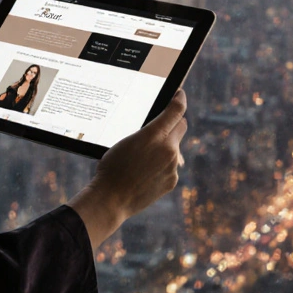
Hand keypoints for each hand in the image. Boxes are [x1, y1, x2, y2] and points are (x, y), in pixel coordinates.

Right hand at [68, 89, 187, 248]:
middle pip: (181, 127)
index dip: (180, 99)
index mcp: (154, 135)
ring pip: (174, 149)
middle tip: (163, 124)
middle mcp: (168, 149)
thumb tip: (161, 130)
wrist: (111, 198)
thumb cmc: (112, 167)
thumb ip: (148, 134)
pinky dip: (162, 166)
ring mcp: (172, 166)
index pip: (176, 111)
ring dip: (165, 148)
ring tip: (143, 159)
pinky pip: (171, 166)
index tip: (180, 94)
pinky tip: (145, 173)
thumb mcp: (125, 141)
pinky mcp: (172, 180)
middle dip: (174, 123)